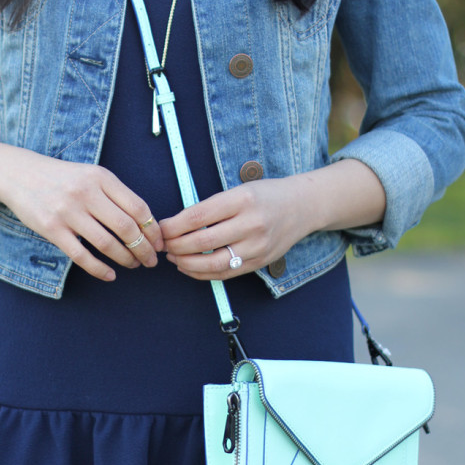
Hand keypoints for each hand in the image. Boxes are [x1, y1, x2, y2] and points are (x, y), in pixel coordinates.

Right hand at [0, 147, 163, 280]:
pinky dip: (100, 269)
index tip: (159, 244)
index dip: (153, 230)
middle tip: (150, 261)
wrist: (19, 175)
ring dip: (126, 259)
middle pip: (127, 228)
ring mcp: (68, 212)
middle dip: (144, 249)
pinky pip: (81, 256)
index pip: (138, 208)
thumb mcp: (91, 175)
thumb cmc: (62, 179)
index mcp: (101, 177)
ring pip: (107, 244)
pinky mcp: (52, 229)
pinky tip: (110, 275)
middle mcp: (86, 193)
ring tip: (133, 265)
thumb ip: (115, 195)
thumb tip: (146, 224)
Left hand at [160, 177, 315, 280]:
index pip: (197, 217)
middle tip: (163, 244)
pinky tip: (189, 267)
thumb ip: (211, 207)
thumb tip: (175, 225)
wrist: (302, 207)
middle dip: (175, 245)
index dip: (173, 226)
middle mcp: (251, 224)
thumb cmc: (265, 195)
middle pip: (202, 242)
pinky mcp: (259, 263)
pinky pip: (224, 274)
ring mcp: (257, 246)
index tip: (162, 227)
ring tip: (173, 257)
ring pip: (212, 264)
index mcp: (242, 200)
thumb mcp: (239, 190)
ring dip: (185, 263)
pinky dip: (202, 274)